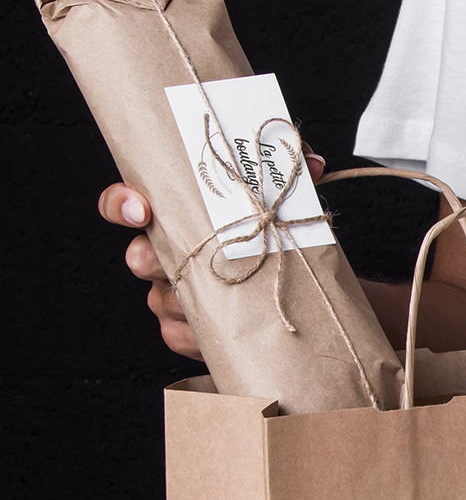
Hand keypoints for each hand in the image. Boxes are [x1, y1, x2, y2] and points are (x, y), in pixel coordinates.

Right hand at [98, 146, 325, 361]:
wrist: (292, 299)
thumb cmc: (270, 243)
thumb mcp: (280, 202)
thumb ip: (289, 175)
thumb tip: (311, 164)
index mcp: (176, 218)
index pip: (125, 204)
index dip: (121, 204)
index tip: (140, 209)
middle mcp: (164, 255)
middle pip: (138, 257)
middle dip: (155, 259)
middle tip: (185, 261)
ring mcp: (170, 295)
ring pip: (158, 299)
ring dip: (188, 299)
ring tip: (226, 298)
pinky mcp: (183, 332)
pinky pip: (174, 335)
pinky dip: (196, 335)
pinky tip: (222, 330)